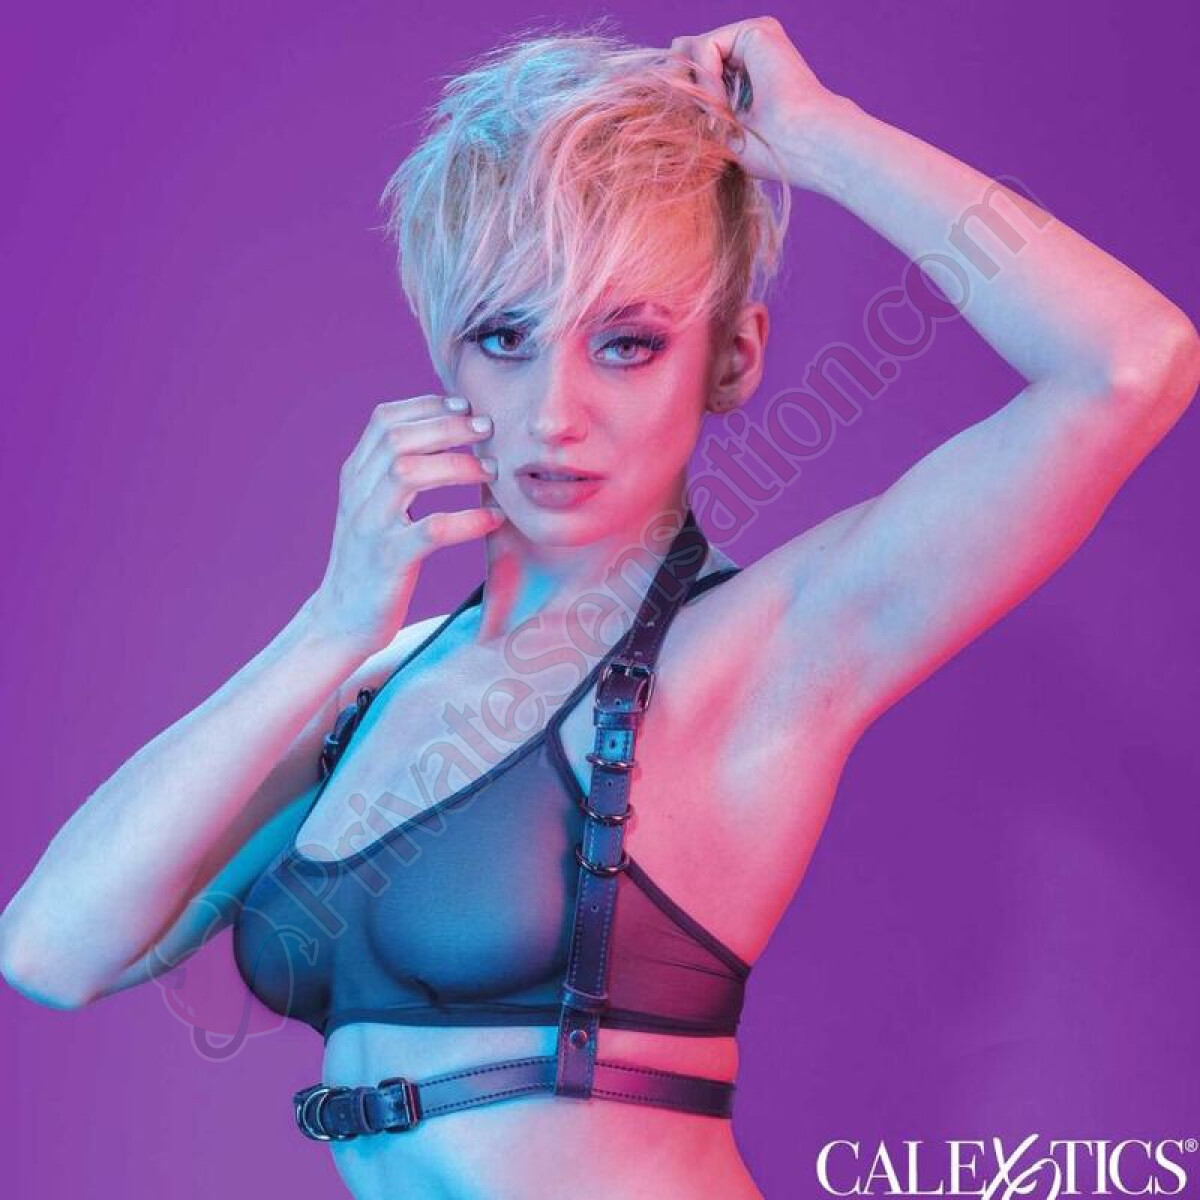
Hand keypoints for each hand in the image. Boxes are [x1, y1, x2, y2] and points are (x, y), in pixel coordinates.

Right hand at [307, 394, 505, 651]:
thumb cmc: (370, 561)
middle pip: (398, 439)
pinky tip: (493, 518)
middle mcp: (358, 494)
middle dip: (448, 426)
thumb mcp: (372, 509)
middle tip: (488, 428)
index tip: (463, 406)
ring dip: (458, 465)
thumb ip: (393, 474)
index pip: (383, 421)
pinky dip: (468, 520)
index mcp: (354, 476)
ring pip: (409, 473)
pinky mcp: (390, 561)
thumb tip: (441, 433)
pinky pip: (432, 530)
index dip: (426, 405)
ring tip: (493, 470)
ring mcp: (371, 526)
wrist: (340, 619)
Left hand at [668, 15, 850, 187]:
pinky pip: (702, 46)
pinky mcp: (754, 30)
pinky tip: (723, 104)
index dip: (683, 98)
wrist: (802, 147)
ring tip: (721, 119)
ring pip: (690, 51)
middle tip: (709, 123)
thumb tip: (674, 47)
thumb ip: (694, 92)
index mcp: (744, 71)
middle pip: (687, 56)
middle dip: (684, 91)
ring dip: (697, 92)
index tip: (701, 128)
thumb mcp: (717, 126)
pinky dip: (705, 80)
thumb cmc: (768, 150)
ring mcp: (752, 37)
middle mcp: (749, 49)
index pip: (693, 70)